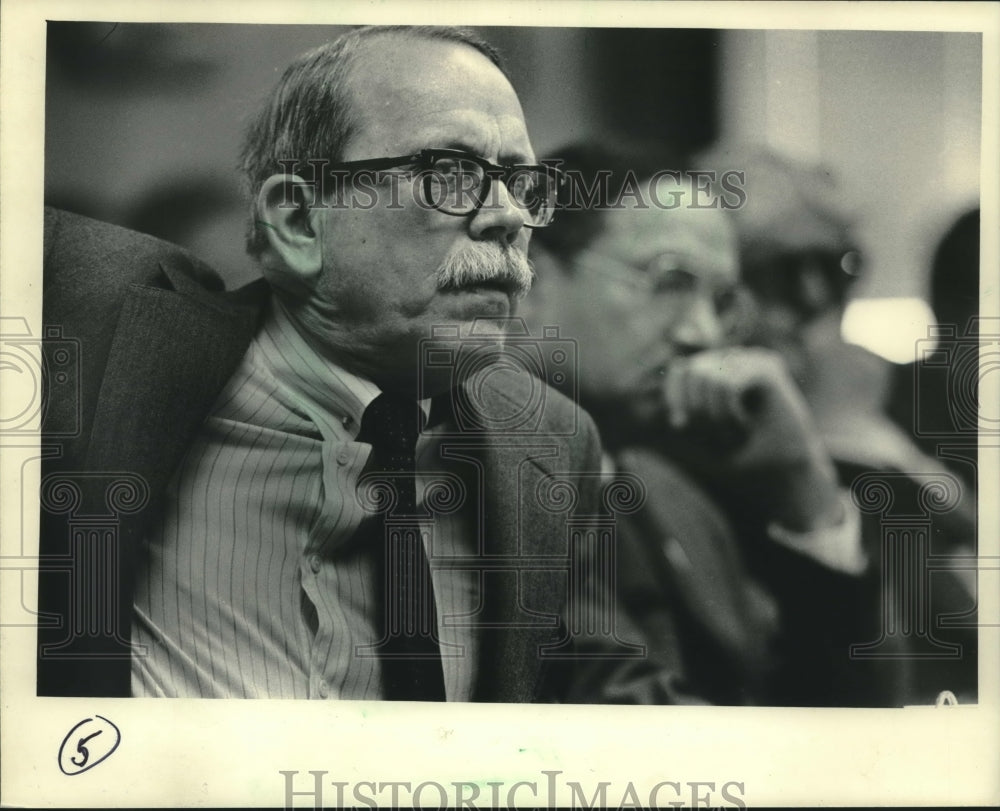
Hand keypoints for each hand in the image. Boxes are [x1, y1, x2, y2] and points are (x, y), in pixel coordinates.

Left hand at [663, 347, 842, 530]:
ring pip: (708, 378)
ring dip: (714, 415)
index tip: (679, 425)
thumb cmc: (746, 451)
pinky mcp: (767, 367)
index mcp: (719, 371)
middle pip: (691, 371)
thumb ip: (688, 408)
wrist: (789, 466)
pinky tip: (743, 425)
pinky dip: (728, 412)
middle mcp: (736, 360)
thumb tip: (675, 381)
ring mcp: (752, 359)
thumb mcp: (704, 431)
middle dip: (696, 409)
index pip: (681, 369)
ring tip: (734, 433)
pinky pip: (727, 385)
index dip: (674, 395)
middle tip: (717, 435)